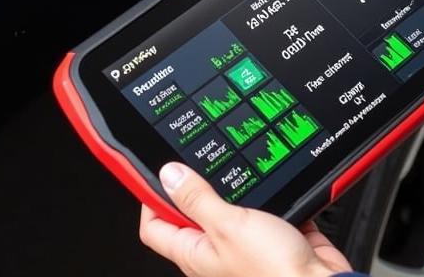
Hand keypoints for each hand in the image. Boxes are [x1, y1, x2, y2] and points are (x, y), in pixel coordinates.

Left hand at [139, 162, 352, 276]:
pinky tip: (269, 177)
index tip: (155, 168)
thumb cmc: (273, 271)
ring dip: (232, 185)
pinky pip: (262, 207)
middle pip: (190, 213)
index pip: (155, 226)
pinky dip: (265, 191)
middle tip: (196, 157)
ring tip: (233, 160)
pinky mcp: (271, 235)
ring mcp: (243, 243)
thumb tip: (169, 175)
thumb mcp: (228, 225)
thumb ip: (198, 199)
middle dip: (194, 183)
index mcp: (195, 252)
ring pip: (228, 206)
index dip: (150, 196)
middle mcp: (215, 250)